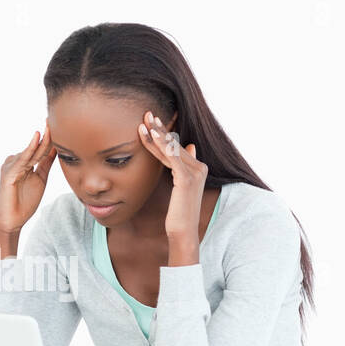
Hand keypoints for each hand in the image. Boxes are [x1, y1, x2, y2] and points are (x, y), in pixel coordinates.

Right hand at [0, 124, 56, 234]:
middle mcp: (17, 161)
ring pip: (31, 151)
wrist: (11, 220)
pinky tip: (37, 138)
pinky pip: (22, 159)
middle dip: (47, 134)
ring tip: (51, 126)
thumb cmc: (23, 202)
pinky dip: (30, 148)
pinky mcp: (8, 172)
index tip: (60, 125)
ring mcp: (11, 166)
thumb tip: (56, 150)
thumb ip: (46, 164)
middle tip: (55, 118)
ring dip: (42, 140)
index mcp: (25, 163)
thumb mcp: (40, 179)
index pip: (40, 149)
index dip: (50, 138)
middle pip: (36, 147)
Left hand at [138, 110, 207, 244]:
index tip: (152, 121)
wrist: (183, 231)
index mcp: (197, 168)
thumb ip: (182, 167)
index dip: (164, 134)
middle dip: (160, 128)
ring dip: (157, 133)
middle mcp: (199, 167)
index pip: (176, 147)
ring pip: (171, 148)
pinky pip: (171, 157)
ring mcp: (194, 172)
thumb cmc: (178, 213)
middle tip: (147, 114)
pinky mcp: (186, 178)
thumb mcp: (180, 187)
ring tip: (145, 120)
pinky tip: (150, 134)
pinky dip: (160, 144)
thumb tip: (188, 146)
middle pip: (175, 144)